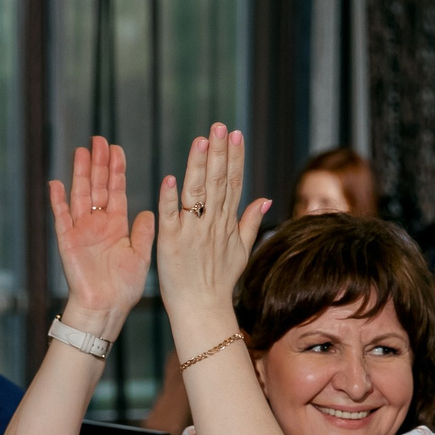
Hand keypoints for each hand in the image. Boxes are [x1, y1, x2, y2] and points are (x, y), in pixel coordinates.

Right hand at [49, 136, 156, 339]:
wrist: (106, 309)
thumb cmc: (123, 288)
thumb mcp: (140, 255)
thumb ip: (143, 232)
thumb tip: (150, 211)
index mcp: (115, 225)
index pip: (115, 190)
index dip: (116, 170)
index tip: (117, 149)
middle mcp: (97, 224)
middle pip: (96, 186)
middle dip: (98, 163)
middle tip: (99, 139)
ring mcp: (81, 231)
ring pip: (80, 195)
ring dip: (80, 173)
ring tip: (81, 151)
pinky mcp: (68, 242)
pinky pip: (61, 217)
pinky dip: (58, 201)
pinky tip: (56, 183)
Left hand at [154, 123, 273, 343]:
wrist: (203, 308)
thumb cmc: (219, 282)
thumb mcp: (241, 251)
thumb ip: (250, 222)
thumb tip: (264, 198)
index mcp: (226, 222)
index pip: (233, 183)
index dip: (234, 158)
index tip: (236, 134)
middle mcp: (211, 223)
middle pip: (217, 182)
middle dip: (219, 153)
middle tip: (220, 126)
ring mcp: (192, 232)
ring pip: (197, 193)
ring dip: (198, 166)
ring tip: (202, 140)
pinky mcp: (171, 242)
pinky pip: (171, 217)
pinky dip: (170, 199)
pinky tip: (171, 179)